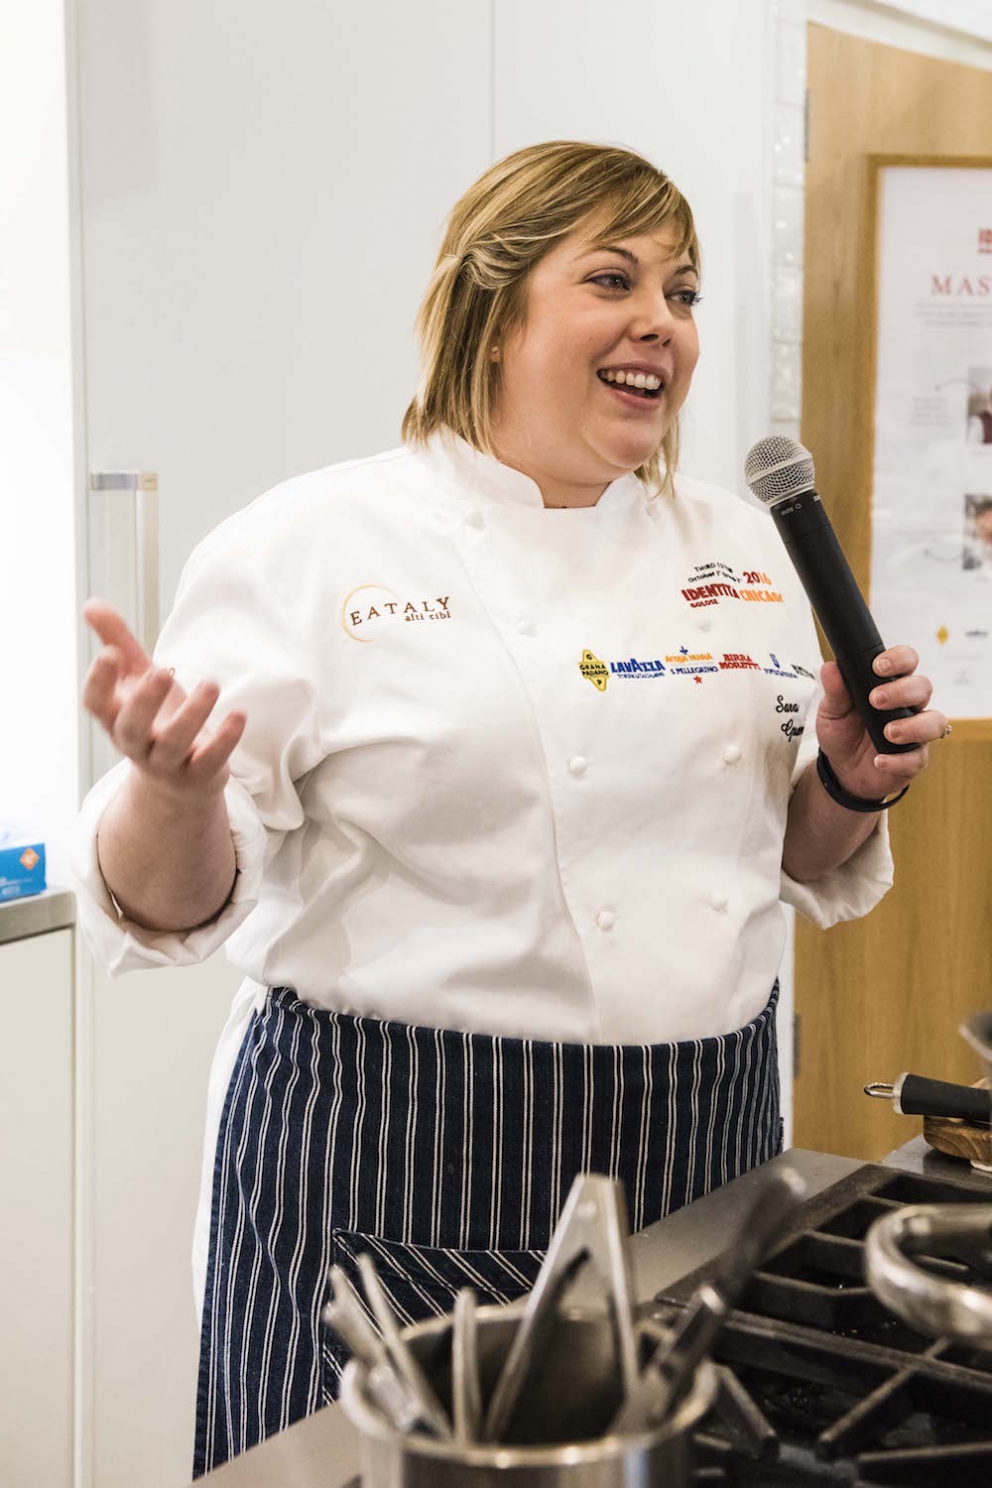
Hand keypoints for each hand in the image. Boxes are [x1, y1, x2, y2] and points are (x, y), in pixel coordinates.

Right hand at [82, 599, 245, 802]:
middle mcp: (137, 743)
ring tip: (211, 684)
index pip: (96, 704)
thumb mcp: (138, 680)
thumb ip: (118, 642)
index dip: (99, 682)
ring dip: (192, 715)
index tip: (110, 654)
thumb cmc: (156, 719)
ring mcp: (167, 763)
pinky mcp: (199, 774)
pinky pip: (210, 761)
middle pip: (131, 728)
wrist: (179, 782)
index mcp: (117, 717)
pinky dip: (225, 739)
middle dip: (144, 701)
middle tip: (161, 670)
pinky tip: (239, 714)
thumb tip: (91, 603)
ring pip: (174, 744)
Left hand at [814, 646, 947, 801]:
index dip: (899, 659)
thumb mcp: (832, 711)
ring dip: (913, 726)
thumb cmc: (843, 732)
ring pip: (934, 721)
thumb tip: (830, 667)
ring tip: (888, 732)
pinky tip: (879, 760)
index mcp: (891, 685)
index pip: (907, 661)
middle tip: (876, 700)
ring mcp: (915, 732)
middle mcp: (909, 705)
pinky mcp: (914, 758)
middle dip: (902, 691)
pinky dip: (899, 760)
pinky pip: (918, 758)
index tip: (878, 666)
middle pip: (923, 687)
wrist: (841, 769)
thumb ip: (834, 691)